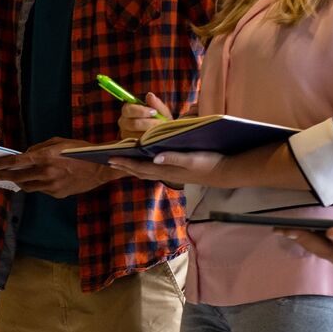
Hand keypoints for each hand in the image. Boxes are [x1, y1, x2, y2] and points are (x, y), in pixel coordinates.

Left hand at [0, 139, 117, 197]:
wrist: (100, 168)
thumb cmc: (80, 151)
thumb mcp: (59, 142)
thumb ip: (40, 147)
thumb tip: (26, 153)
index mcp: (46, 156)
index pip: (16, 161)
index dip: (1, 164)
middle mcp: (46, 172)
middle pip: (18, 176)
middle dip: (4, 175)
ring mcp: (51, 185)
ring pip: (27, 186)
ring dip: (18, 182)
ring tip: (12, 179)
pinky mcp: (57, 194)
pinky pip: (41, 190)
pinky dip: (36, 185)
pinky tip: (35, 180)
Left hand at [109, 150, 230, 188]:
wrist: (224, 171)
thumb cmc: (209, 162)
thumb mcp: (192, 158)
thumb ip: (173, 157)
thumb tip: (153, 158)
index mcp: (166, 169)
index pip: (140, 166)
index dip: (124, 162)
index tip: (110, 158)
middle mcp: (165, 173)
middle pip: (139, 171)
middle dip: (123, 166)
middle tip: (108, 160)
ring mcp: (170, 174)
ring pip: (145, 172)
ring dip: (131, 168)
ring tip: (120, 163)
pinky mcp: (176, 172)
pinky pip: (153, 171)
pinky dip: (143, 167)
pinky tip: (143, 164)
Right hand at [118, 91, 168, 140]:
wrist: (161, 133)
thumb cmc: (159, 119)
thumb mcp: (161, 111)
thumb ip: (156, 103)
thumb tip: (149, 95)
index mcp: (128, 111)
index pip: (128, 109)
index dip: (141, 111)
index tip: (154, 112)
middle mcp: (124, 123)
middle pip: (133, 124)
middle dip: (149, 123)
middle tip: (160, 123)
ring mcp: (126, 135)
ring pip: (137, 135)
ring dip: (150, 133)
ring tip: (160, 131)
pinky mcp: (130, 145)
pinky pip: (139, 144)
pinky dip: (149, 141)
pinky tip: (155, 138)